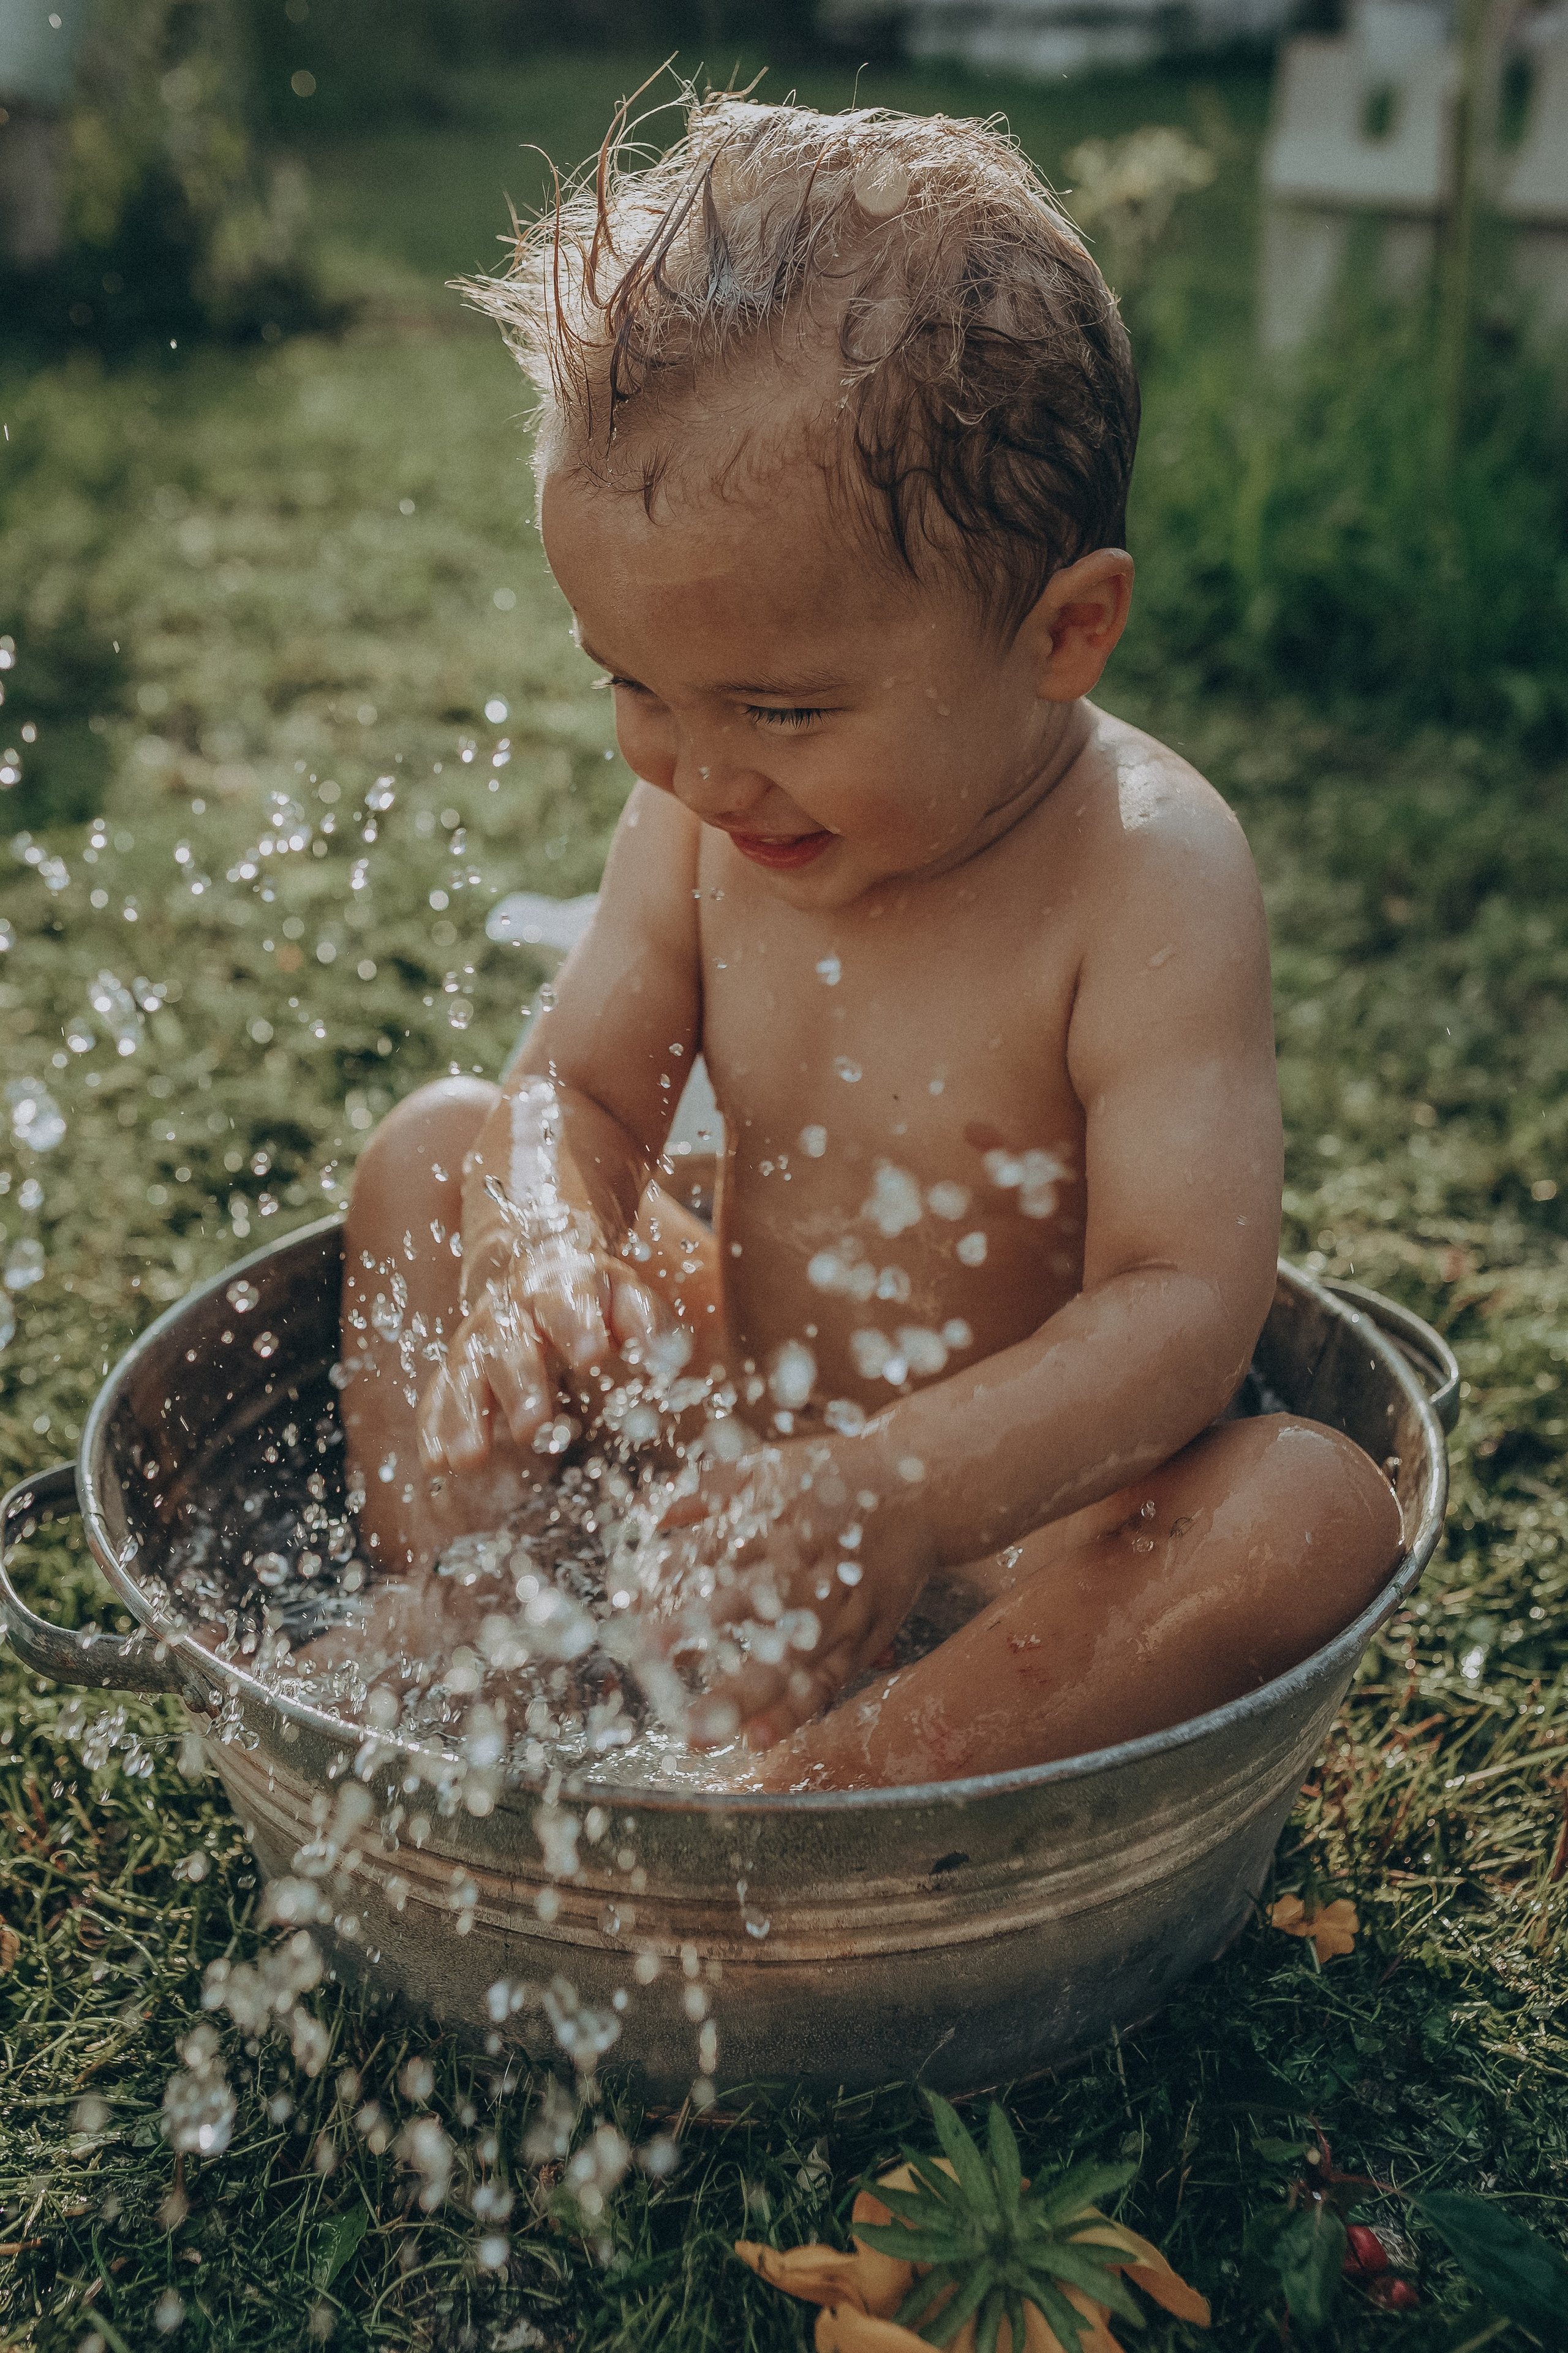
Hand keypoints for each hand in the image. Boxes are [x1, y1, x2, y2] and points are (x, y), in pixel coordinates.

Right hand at [417, 1227, 677, 1473]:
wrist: (532, 1262)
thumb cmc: (592, 1293)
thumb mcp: (622, 1292)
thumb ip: (644, 1320)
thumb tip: (666, 1354)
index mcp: (558, 1287)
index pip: (567, 1301)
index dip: (578, 1326)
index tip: (592, 1355)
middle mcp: (508, 1312)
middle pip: (509, 1345)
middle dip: (519, 1385)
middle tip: (534, 1426)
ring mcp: (476, 1342)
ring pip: (464, 1374)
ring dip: (465, 1416)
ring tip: (469, 1458)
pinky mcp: (457, 1370)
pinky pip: (439, 1397)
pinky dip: (435, 1429)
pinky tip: (436, 1466)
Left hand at [642, 1430, 936, 1750]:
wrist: (920, 1492)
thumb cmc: (831, 1478)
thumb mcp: (768, 1467)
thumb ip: (708, 1488)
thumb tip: (652, 1515)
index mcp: (779, 1516)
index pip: (716, 1548)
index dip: (669, 1575)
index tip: (628, 1604)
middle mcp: (809, 1563)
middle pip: (750, 1600)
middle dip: (697, 1630)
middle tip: (644, 1658)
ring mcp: (839, 1606)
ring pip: (788, 1657)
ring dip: (741, 1697)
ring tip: (695, 1734)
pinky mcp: (862, 1638)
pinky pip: (827, 1681)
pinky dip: (794, 1711)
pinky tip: (757, 1740)